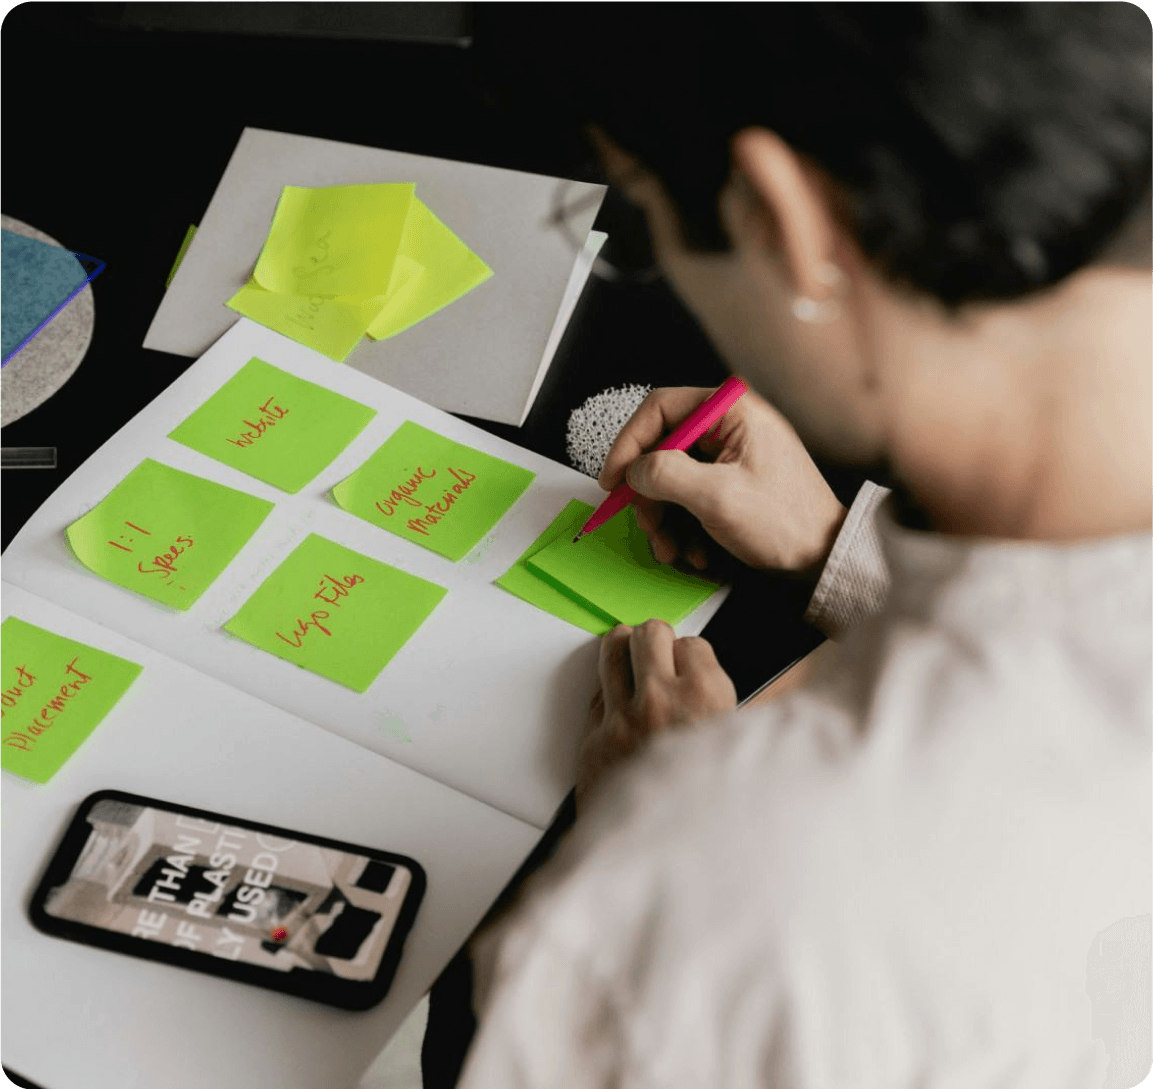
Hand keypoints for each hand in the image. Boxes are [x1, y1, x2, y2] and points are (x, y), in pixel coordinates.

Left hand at [576, 620, 736, 809]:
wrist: (669, 865)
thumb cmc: (711, 815)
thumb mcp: (738, 754)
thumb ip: (728, 712)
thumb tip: (722, 682)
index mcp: (707, 698)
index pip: (694, 644)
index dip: (693, 658)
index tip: (692, 669)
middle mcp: (661, 699)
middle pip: (650, 633)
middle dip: (657, 643)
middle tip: (660, 658)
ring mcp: (622, 718)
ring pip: (612, 648)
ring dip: (624, 653)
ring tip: (631, 663)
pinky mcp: (594, 740)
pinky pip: (596, 694)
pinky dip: (608, 697)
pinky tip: (621, 710)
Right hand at [599, 384, 847, 578]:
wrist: (822, 556)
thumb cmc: (787, 522)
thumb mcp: (717, 497)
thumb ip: (666, 474)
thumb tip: (633, 469)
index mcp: (731, 410)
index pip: (660, 408)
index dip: (627, 444)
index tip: (612, 480)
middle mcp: (729, 424)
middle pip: (661, 446)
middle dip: (648, 493)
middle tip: (647, 524)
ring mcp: (730, 452)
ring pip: (670, 476)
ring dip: (663, 517)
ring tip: (672, 548)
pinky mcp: (729, 479)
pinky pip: (688, 494)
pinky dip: (682, 524)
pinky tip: (694, 550)